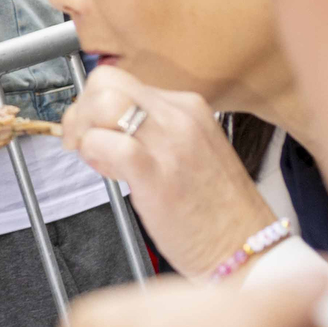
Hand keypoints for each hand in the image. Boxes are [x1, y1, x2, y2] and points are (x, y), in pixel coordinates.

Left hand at [57, 66, 278, 275]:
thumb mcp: (188, 151)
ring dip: (84, 132)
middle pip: (105, 82)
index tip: (93, 131)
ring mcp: (170, 142)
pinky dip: (94, 155)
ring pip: (103, 104)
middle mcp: (179, 116)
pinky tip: (110, 175)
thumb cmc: (214, 210)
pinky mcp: (157, 174)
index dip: (94, 104)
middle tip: (84, 144)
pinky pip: (110, 144)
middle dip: (81, 111)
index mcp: (187, 107)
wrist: (246, 246)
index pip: (121, 80)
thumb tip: (105, 128)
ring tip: (99, 161)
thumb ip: (151, 133)